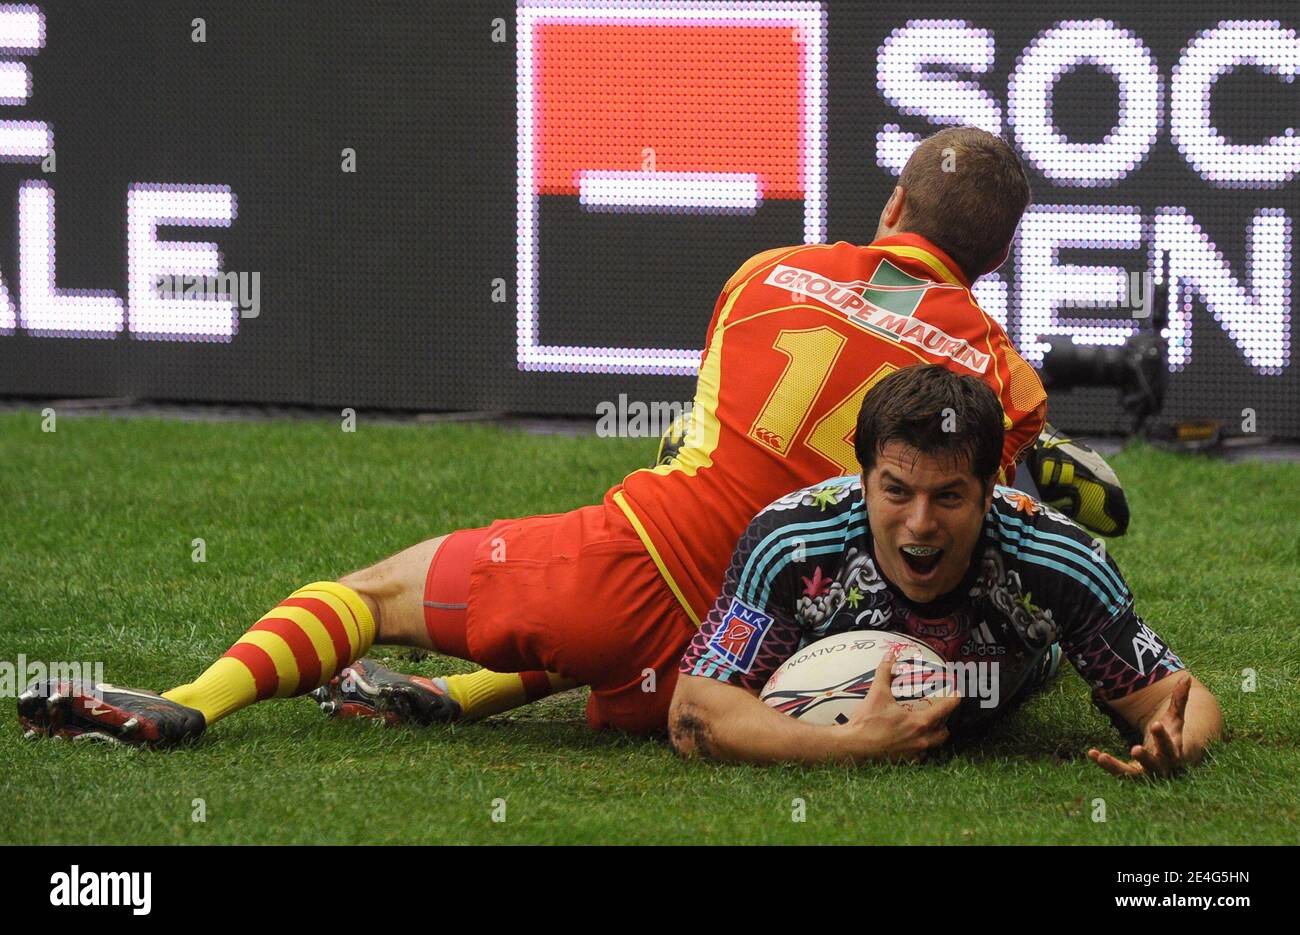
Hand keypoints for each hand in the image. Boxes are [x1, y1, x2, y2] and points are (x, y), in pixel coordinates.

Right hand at [843, 651, 960, 762]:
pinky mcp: (904, 761)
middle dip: (945, 721)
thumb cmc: (867, 722)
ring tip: (928, 725)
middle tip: (940, 710)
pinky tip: (911, 740)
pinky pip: (920, 755)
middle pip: (944, 731)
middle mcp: (921, 739)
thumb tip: (890, 656)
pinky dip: (920, 747)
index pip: (945, 710)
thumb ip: (885, 672)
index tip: (958, 693)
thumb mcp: (877, 693)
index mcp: (919, 722)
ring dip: (934, 734)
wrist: (853, 746)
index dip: (954, 700)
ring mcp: (913, 753)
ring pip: (933, 744)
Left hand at [1088, 675, 1191, 779]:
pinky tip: (1092, 753)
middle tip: (1135, 749)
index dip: (1162, 736)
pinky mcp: (1133, 775)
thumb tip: (1186, 677)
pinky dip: (1106, 765)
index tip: (1155, 724)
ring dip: (1116, 766)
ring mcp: (1146, 773)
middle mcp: (1162, 765)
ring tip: (1101, 755)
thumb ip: (1179, 700)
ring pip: (1132, 774)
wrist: (1172, 759)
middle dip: (1145, 757)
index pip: (1169, 744)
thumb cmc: (1172, 735)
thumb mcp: (1175, 718)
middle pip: (1155, 764)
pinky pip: (1118, 772)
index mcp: (1173, 750)